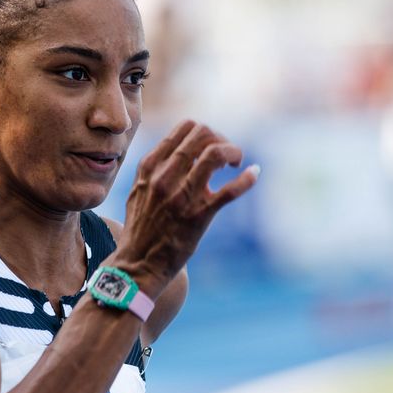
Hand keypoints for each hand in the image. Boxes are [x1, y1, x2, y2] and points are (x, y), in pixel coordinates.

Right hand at [114, 119, 257, 295]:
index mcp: (150, 167)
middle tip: (227, 157)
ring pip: (215, 154)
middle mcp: (165, 176)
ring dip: (233, 152)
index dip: (206, 132)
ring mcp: (182, 195)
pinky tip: (254, 174)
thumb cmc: (141, 229)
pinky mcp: (198, 216)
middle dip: (222, 139)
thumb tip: (180, 151)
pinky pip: (229, 191)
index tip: (212, 147)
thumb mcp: (140, 190)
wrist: (137, 264)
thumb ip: (156, 169)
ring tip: (236, 164)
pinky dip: (247, 179)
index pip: (185, 127)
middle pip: (203, 134)